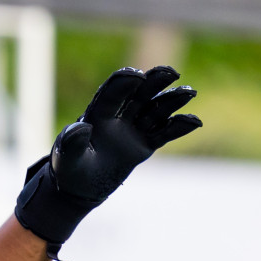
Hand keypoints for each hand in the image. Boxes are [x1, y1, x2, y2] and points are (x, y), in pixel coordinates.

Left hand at [15, 66, 200, 255]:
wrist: (80, 188)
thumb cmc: (69, 169)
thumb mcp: (66, 158)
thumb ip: (71, 143)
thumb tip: (82, 127)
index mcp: (96, 115)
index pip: (111, 94)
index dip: (123, 84)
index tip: (137, 75)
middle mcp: (116, 119)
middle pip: (138, 96)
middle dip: (154, 82)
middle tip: (171, 72)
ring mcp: (131, 131)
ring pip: (154, 111)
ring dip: (171, 101)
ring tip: (189, 91)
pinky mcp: (143, 145)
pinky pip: (163, 133)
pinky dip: (178, 127)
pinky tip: (195, 121)